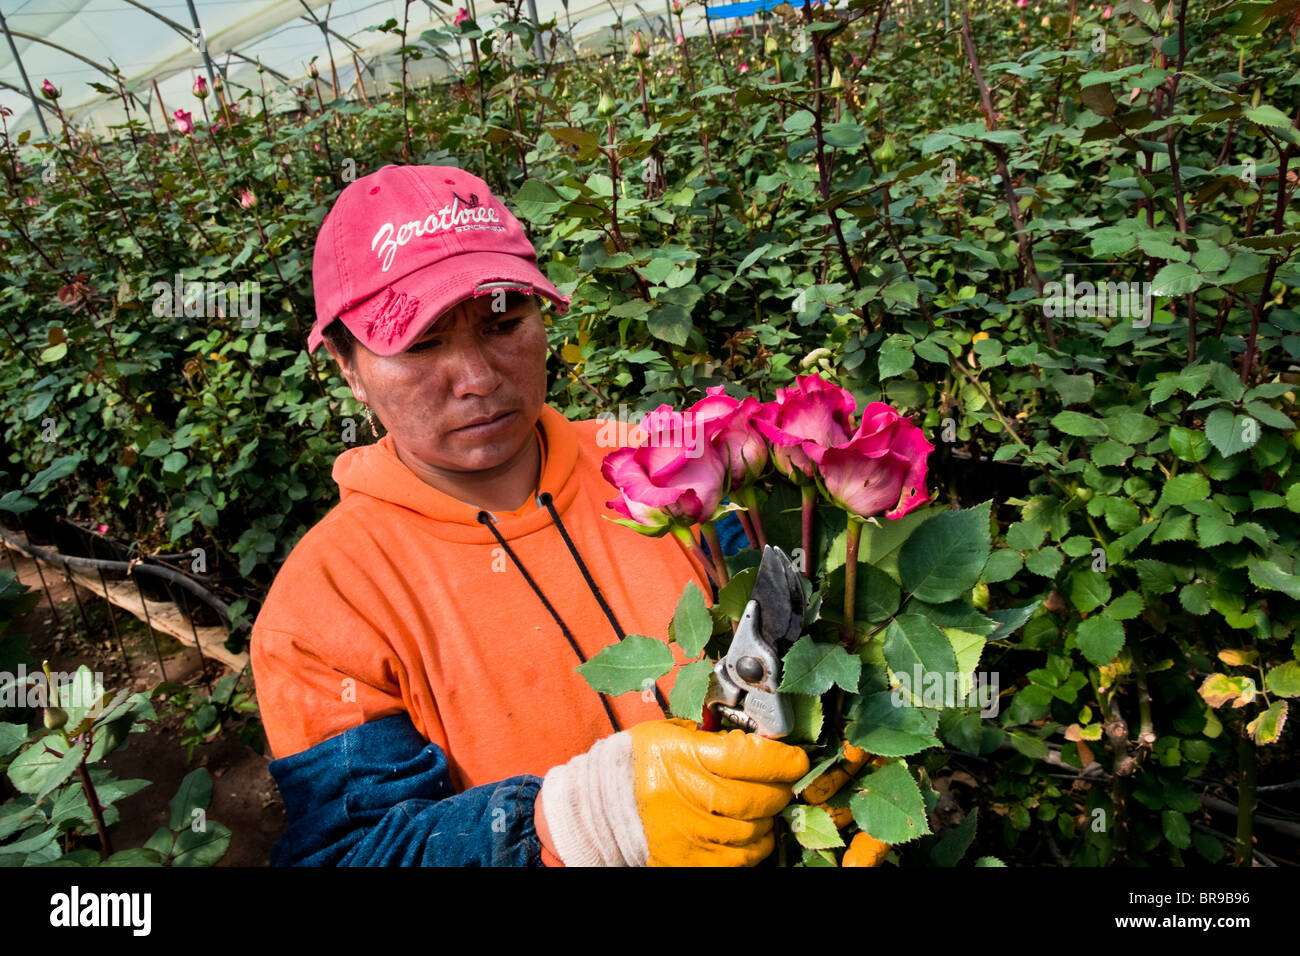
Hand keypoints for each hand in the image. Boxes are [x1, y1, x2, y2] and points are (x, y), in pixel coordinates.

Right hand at [538, 718, 808, 866]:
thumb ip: (714, 737)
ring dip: (769, 820)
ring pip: (753, 832)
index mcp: (682, 755)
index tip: (796, 759)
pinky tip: (750, 833)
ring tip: (764, 807)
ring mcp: (689, 834)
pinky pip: (737, 861)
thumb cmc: (638, 763)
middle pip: (757, 798)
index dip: (783, 759)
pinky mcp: (688, 862)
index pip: (749, 758)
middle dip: (780, 789)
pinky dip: (753, 847)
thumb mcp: (672, 734)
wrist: (598, 806)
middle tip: (783, 782)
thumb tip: (760, 740)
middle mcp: (687, 796)